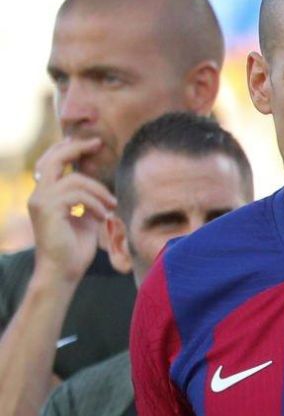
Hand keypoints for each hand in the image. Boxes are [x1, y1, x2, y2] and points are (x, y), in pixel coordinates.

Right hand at [28, 137, 112, 285]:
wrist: (63, 272)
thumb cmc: (75, 249)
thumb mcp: (86, 219)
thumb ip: (88, 201)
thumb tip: (101, 189)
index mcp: (45, 195)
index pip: (51, 162)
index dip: (68, 149)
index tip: (91, 143)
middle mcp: (38, 195)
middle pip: (53, 159)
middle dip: (76, 148)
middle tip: (97, 144)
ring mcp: (40, 201)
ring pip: (74, 180)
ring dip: (99, 191)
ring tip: (112, 206)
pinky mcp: (48, 210)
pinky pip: (78, 195)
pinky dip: (95, 204)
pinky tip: (102, 216)